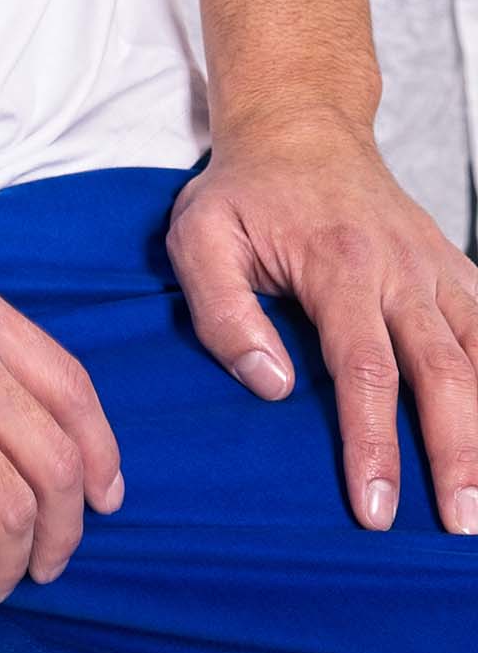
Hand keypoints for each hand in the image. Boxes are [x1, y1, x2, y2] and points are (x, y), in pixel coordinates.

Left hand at [165, 109, 477, 534]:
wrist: (299, 125)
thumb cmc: (244, 191)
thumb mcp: (199, 236)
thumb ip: (224, 312)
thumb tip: (273, 386)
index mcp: (338, 263)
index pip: (365, 369)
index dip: (373, 444)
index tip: (374, 511)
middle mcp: (401, 269)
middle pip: (443, 374)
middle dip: (456, 455)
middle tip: (457, 527)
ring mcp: (437, 269)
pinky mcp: (456, 271)